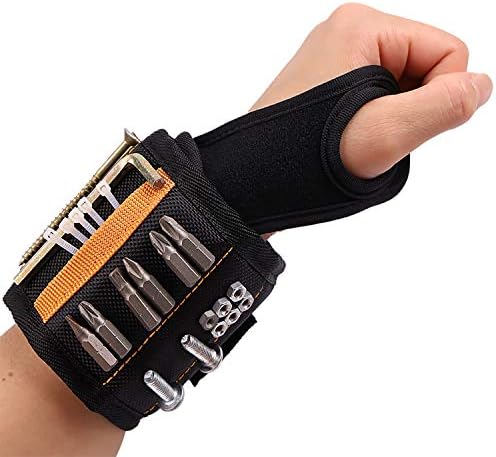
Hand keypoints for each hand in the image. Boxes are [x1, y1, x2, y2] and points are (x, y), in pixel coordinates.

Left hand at [251, 3, 491, 177]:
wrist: (253, 181)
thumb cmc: (306, 157)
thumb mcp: (384, 134)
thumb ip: (442, 107)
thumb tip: (481, 85)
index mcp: (362, 26)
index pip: (448, 52)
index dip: (438, 99)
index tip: (398, 128)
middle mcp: (346, 31)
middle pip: (423, 66)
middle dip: (408, 109)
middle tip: (368, 136)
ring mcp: (334, 56)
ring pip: (401, 85)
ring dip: (390, 118)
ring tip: (353, 140)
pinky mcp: (326, 80)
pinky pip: (375, 95)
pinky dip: (372, 121)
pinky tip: (346, 138)